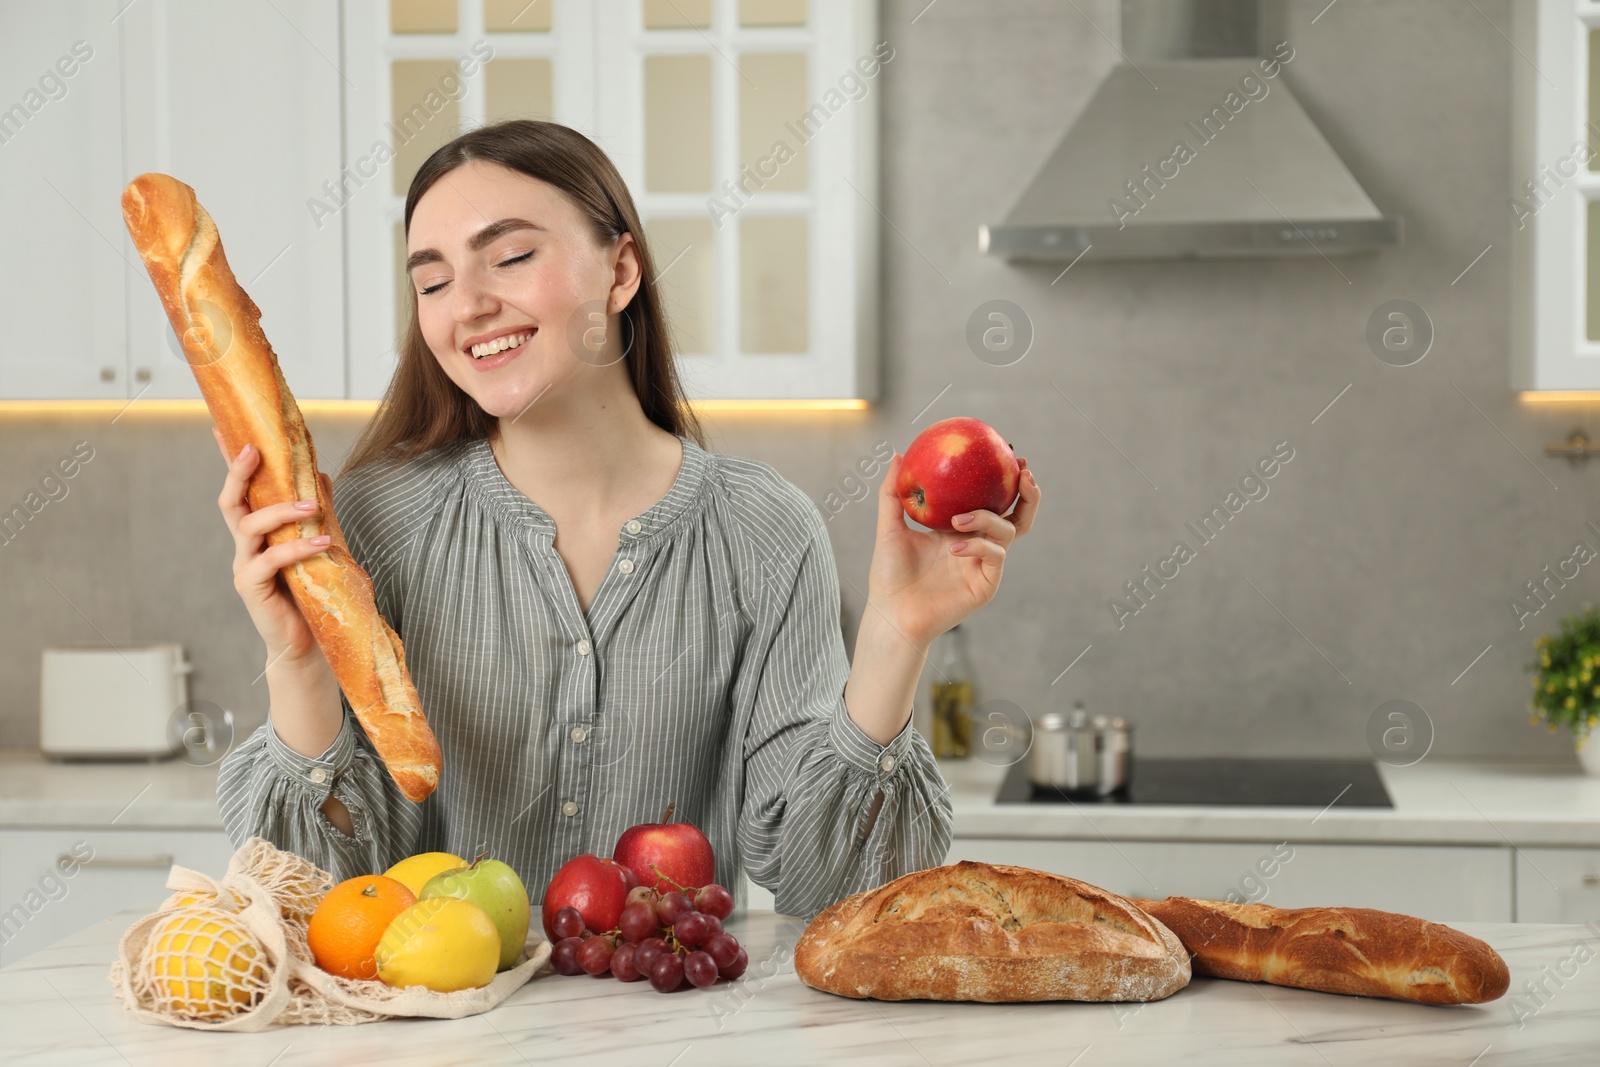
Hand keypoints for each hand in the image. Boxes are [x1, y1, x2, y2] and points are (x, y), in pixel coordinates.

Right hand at [212, 423, 334, 669]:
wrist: (312, 641)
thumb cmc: (314, 592)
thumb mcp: (322, 545)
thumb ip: (319, 513)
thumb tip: (320, 474)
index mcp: (258, 532)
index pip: (242, 490)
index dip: (232, 461)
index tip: (226, 428)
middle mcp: (245, 546)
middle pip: (231, 502)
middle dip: (238, 473)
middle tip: (254, 449)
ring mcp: (246, 566)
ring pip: (249, 526)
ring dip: (282, 511)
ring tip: (314, 507)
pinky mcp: (253, 587)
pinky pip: (270, 560)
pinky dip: (297, 547)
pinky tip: (323, 542)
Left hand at [864, 452, 1040, 648]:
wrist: (891, 613)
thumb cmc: (889, 575)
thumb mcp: (889, 528)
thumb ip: (892, 493)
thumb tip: (899, 455)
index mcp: (959, 530)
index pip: (990, 500)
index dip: (1004, 479)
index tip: (1009, 452)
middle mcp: (976, 544)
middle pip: (1016, 514)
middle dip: (1027, 493)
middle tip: (1022, 472)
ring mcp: (984, 564)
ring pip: (1009, 530)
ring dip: (988, 517)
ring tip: (958, 519)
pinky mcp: (986, 583)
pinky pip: (995, 555)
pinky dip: (977, 545)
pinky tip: (954, 548)